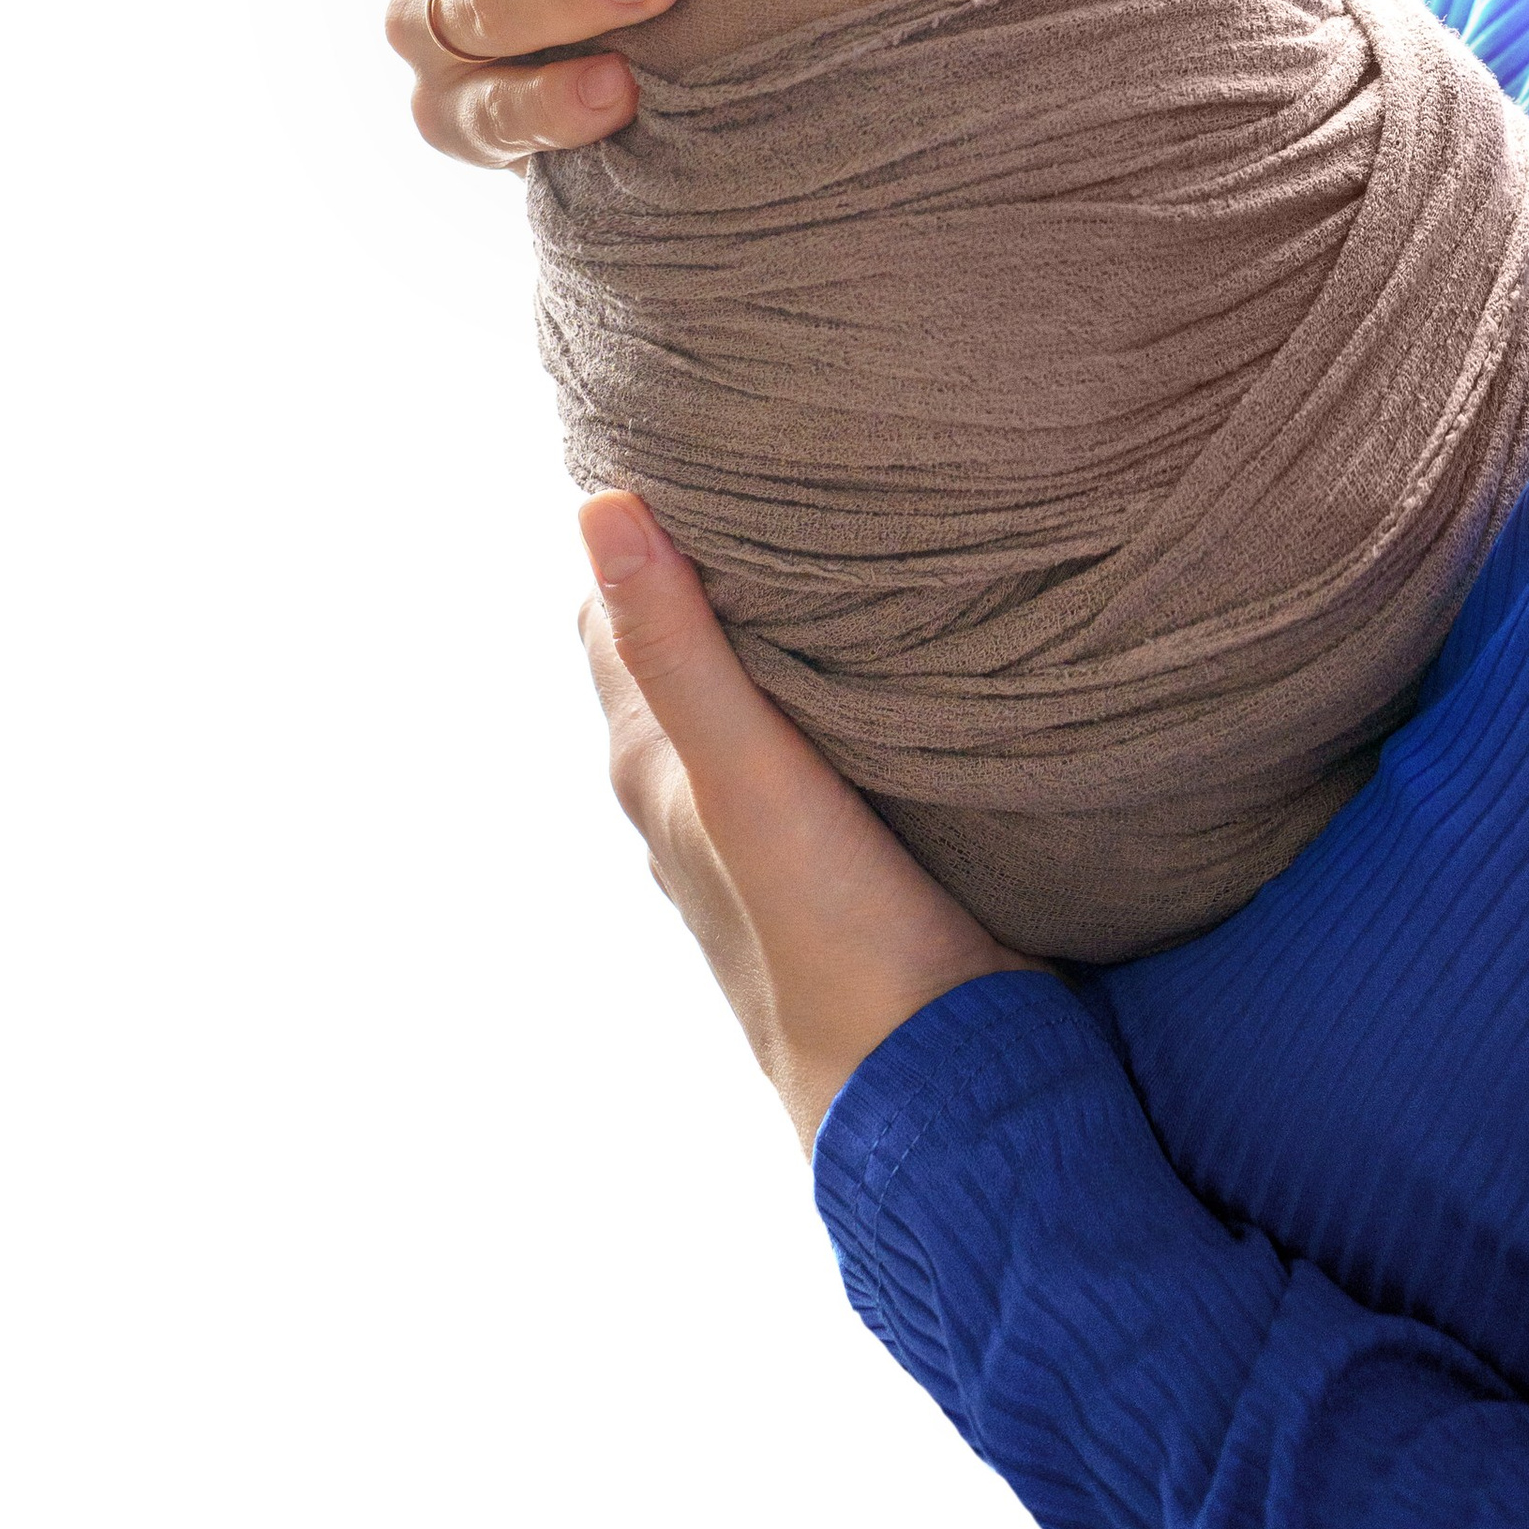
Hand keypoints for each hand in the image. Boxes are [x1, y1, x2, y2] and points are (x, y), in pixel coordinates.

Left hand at [579, 495, 1040, 1146]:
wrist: (928, 1087)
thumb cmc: (828, 939)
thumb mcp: (748, 776)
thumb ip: (681, 646)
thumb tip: (600, 506)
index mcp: (650, 769)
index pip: (609, 611)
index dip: (639, 529)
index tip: (695, 440)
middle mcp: (690, 796)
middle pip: (676, 644)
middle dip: (703, 562)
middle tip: (772, 465)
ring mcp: (761, 830)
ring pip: (744, 693)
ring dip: (770, 625)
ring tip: (834, 535)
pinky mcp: (835, 852)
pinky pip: (811, 735)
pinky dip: (825, 681)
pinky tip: (887, 656)